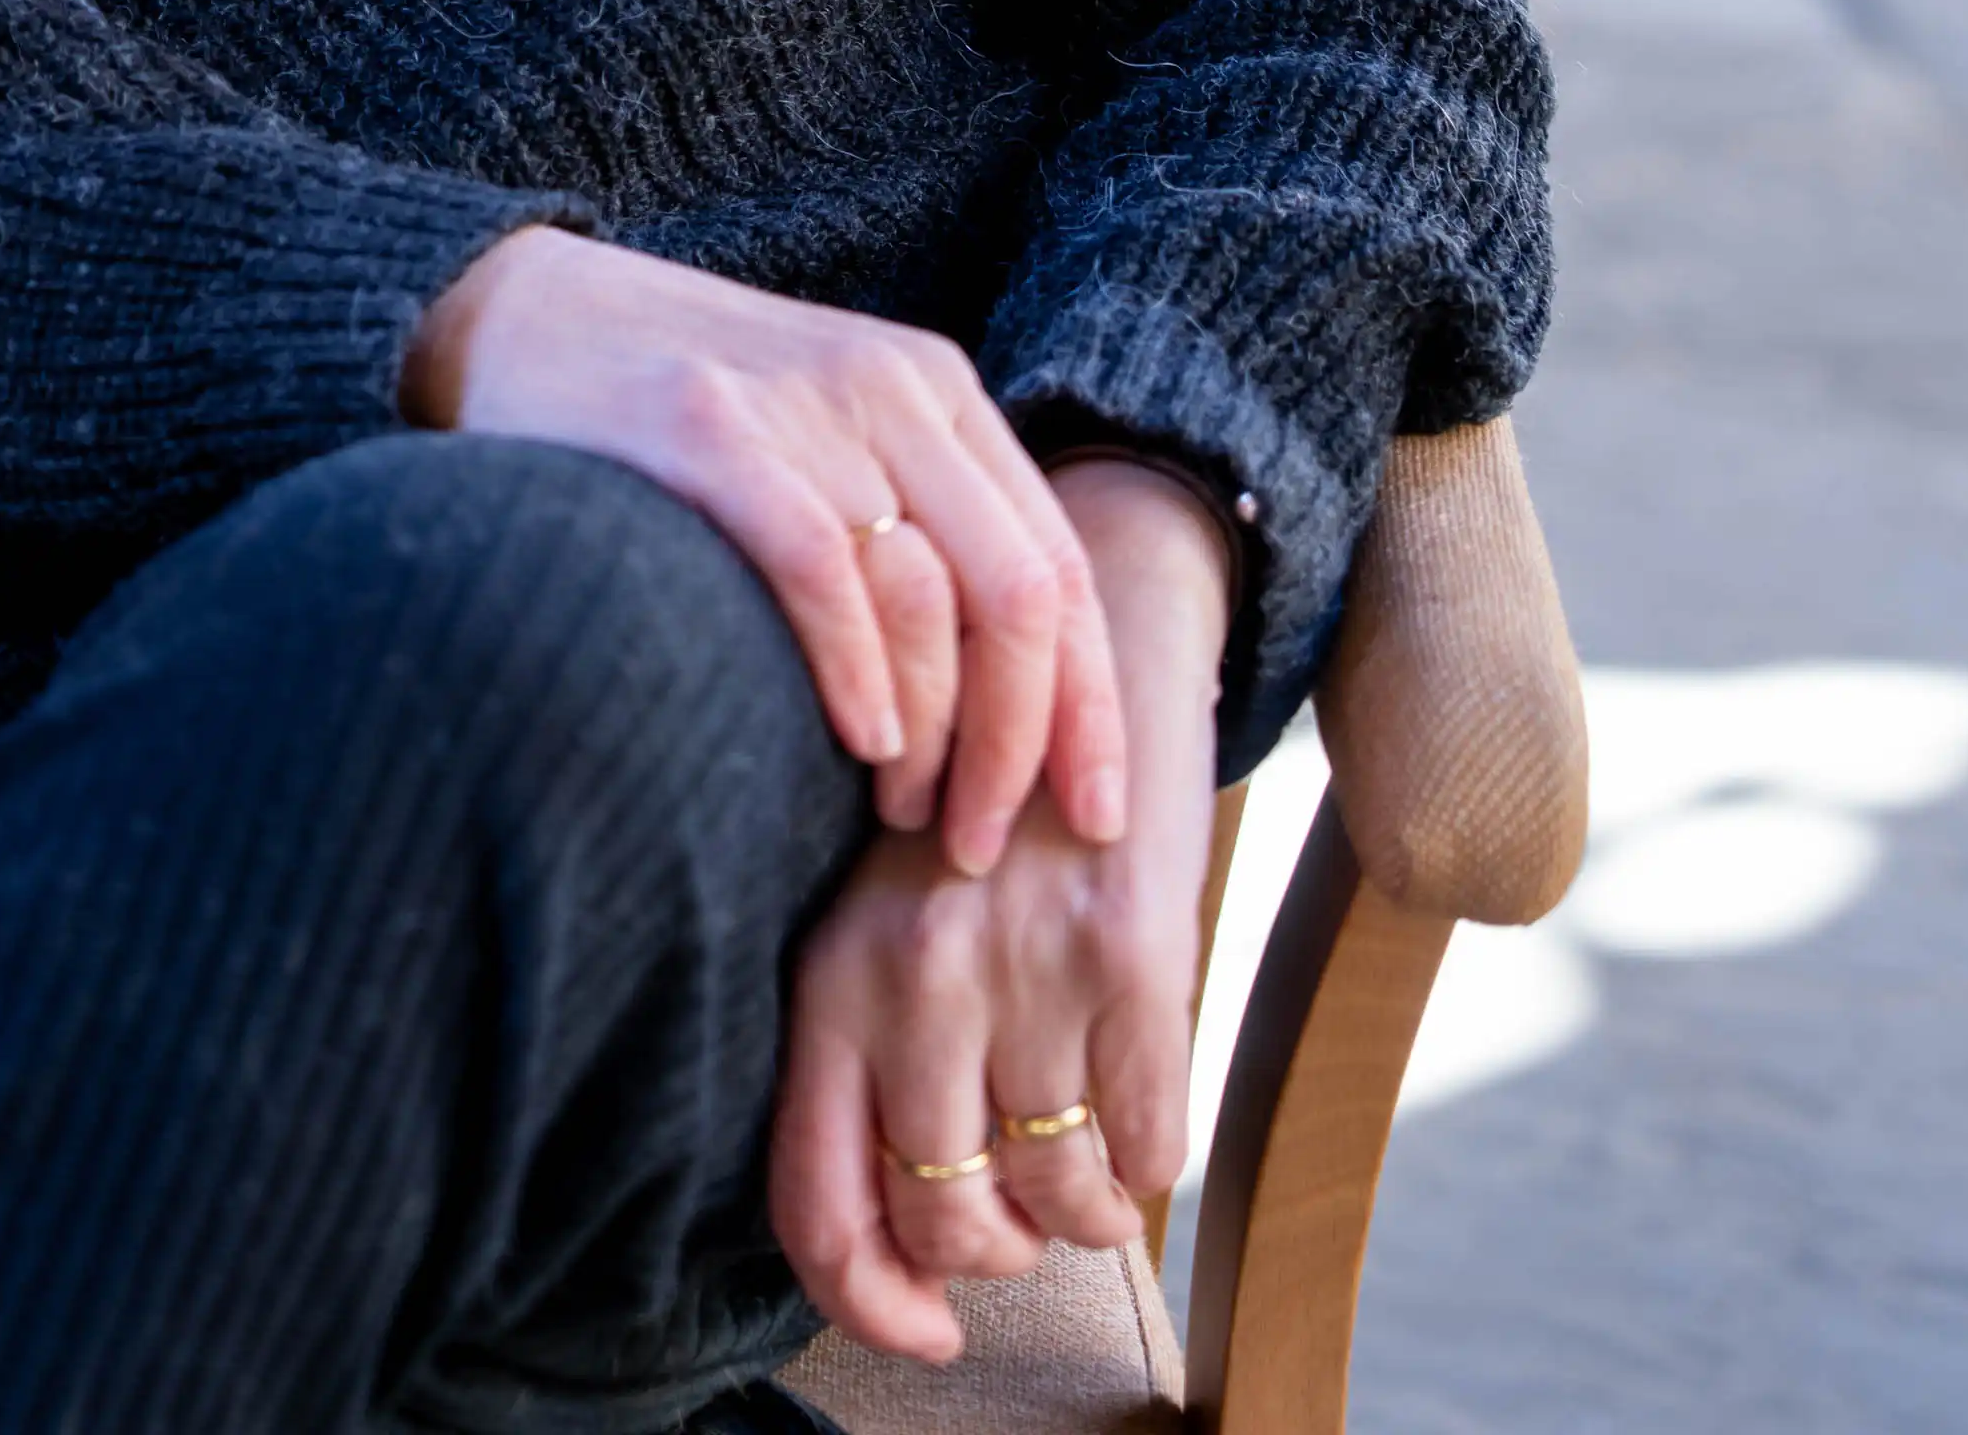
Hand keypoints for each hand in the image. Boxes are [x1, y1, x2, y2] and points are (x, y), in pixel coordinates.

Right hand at [402, 226, 1122, 871]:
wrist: (515, 311)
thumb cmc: (676, 424)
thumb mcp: (824, 445)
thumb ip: (911, 535)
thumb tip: (1009, 714)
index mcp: (933, 390)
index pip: (1059, 567)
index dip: (1094, 708)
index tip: (1099, 821)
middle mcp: (887, 385)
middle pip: (1017, 595)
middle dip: (1022, 745)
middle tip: (978, 847)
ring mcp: (799, 402)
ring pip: (930, 596)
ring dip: (937, 735)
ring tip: (905, 814)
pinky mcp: (706, 426)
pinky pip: (822, 567)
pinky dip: (855, 669)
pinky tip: (858, 738)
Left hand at [767, 462, 1228, 1365]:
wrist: (1087, 637)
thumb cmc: (978, 809)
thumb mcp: (880, 907)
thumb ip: (868, 1052)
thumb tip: (900, 1255)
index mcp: (828, 968)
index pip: (815, 1205)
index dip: (874, 1303)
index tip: (930, 1330)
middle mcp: (911, 969)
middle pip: (950, 1224)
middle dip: (1002, 1248)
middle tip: (1028, 1204)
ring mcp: (1022, 961)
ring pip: (1063, 1202)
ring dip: (1088, 1207)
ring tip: (1089, 1144)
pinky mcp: (1132, 953)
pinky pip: (1149, 1151)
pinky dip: (1152, 1157)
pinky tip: (1141, 1095)